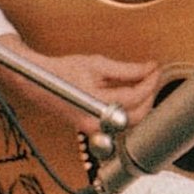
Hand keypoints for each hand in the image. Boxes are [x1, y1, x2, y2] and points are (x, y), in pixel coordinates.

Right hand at [0, 35, 161, 138]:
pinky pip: (119, 122)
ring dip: (142, 104)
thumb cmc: (64, 71)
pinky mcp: (93, 129)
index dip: (149, 82)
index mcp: (95, 103)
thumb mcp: (96, 64)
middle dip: (149, 96)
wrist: (37, 82)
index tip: (155, 69)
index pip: (134, 97)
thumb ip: (127, 69)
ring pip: (130, 122)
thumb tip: (150, 68)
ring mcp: (94, 129)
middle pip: (136, 116)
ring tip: (145, 84)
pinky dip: (130, 109)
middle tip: (153, 77)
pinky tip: (133, 95)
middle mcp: (94, 122)